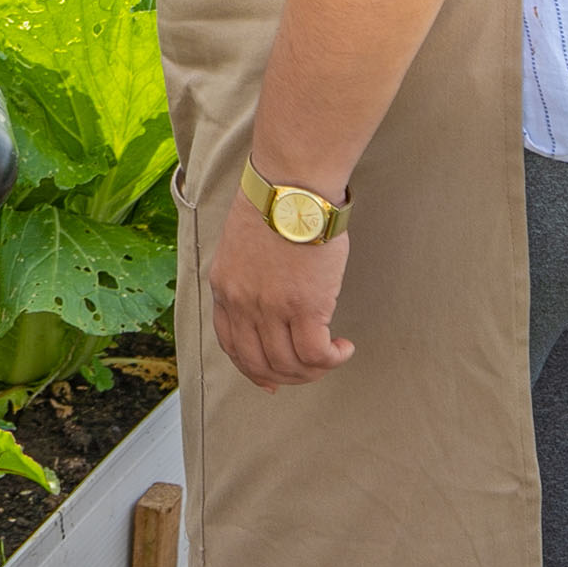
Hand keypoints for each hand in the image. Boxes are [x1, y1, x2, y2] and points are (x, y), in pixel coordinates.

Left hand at [206, 187, 353, 391]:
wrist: (291, 187)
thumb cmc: (275, 204)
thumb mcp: (241, 244)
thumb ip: (248, 276)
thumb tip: (270, 296)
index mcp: (224, 287)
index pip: (230, 344)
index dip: (251, 368)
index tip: (270, 378)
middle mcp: (242, 303)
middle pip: (258, 362)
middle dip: (285, 376)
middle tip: (309, 371)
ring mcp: (271, 308)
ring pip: (289, 364)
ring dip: (313, 371)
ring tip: (331, 356)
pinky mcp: (304, 307)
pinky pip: (316, 354)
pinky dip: (332, 359)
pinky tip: (343, 347)